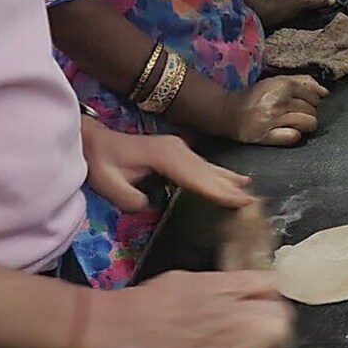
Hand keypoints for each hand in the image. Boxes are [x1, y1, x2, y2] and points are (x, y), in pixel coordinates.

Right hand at [80, 271, 293, 347]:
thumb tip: (235, 289)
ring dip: (265, 347)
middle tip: (266, 329)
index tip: (268, 299)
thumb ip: (219, 285)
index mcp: (222, 287)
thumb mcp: (187, 280)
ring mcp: (224, 347)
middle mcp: (230, 315)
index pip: (269, 283)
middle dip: (275, 321)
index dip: (272, 293)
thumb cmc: (145, 302)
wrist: (116, 327)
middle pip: (279, 316)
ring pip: (271, 342)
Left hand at [81, 118, 254, 212]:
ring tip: (249, 189)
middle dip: (230, 187)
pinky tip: (233, 179)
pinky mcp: (177, 152)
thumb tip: (148, 205)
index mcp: (164, 156)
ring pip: (208, 167)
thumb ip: (131, 200)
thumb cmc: (102, 163)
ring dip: (228, 179)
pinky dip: (219, 174)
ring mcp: (178, 148)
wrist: (95, 142)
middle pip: (208, 172)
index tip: (239, 201)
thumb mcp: (109, 185)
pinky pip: (203, 166)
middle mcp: (177, 149)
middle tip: (252, 202)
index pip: (196, 178)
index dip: (218, 191)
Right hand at [224, 75, 328, 145]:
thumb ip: (303, 82)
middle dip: (306, 113)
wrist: (229, 112)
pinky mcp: (268, 135)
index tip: (299, 104)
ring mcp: (275, 119)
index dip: (310, 101)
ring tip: (291, 123)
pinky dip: (293, 136)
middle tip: (292, 114)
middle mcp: (280, 101)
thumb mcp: (277, 82)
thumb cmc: (256, 97)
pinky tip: (286, 132)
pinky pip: (294, 137)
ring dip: (303, 125)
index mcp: (284, 85)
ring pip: (308, 124)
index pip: (315, 97)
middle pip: (313, 111)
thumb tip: (325, 92)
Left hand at [257, 0, 333, 28]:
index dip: (317, 2)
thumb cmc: (279, 6)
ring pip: (301, 4)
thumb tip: (331, 0)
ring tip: (295, 15)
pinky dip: (294, 13)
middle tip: (305, 13)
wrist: (262, 14)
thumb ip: (319, 2)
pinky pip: (293, 7)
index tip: (319, 9)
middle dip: (308, 7)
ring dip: (301, 11)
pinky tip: (290, 16)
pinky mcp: (281, 1)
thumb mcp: (304, 4)